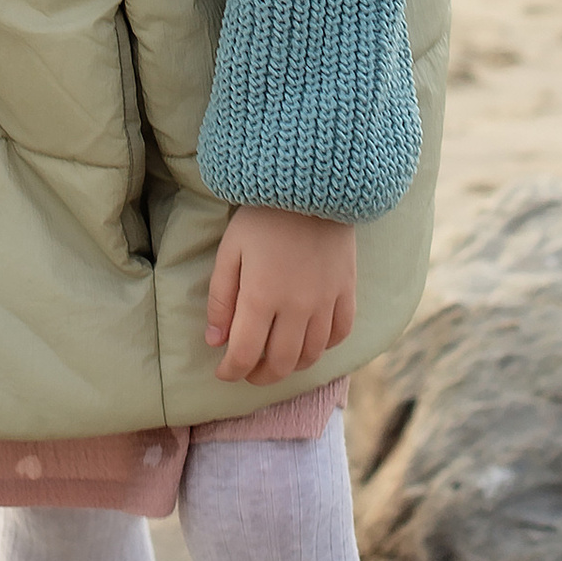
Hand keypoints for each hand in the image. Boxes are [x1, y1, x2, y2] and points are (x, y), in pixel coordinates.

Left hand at [205, 204, 357, 386]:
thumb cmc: (262, 215)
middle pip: (280, 363)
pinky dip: (324, 346)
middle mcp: (296, 307)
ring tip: (276, 360)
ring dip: (291, 366)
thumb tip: (215, 341)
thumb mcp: (230, 251)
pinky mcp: (346, 290)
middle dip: (260, 376)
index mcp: (261, 297)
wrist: (311, 184)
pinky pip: (340, 333)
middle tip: (248, 371)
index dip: (231, 371)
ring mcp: (326, 301)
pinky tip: (310, 341)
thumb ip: (220, 298)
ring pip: (311, 355)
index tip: (223, 373)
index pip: (245, 354)